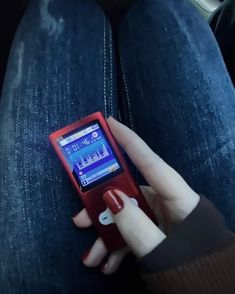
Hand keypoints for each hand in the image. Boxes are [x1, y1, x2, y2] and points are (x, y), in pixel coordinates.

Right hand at [73, 116, 199, 273]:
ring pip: (126, 216)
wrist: (209, 288)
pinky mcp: (155, 230)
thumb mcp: (160, 250)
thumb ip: (136, 226)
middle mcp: (166, 201)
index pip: (150, 161)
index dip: (129, 140)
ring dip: (106, 236)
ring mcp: (160, 217)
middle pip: (128, 193)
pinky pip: (132, 232)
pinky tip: (108, 264)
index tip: (110, 122)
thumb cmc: (193, 268)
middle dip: (102, 208)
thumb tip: (111, 198)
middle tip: (79, 220)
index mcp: (177, 197)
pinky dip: (118, 247)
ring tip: (92, 257)